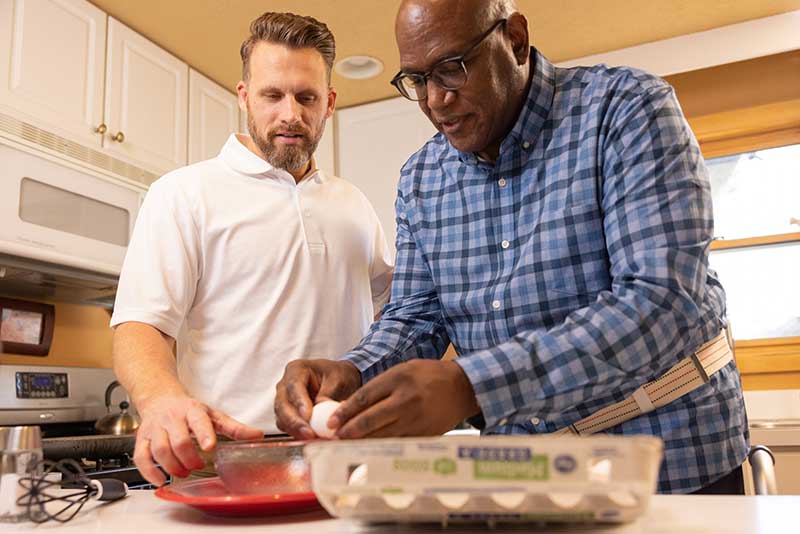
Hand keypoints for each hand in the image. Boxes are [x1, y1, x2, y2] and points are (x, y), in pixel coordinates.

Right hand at [133, 394, 261, 485]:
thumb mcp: (214, 414)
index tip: (210, 447)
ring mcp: (155, 429)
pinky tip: (160, 480)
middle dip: (188, 457)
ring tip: (183, 471)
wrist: (160, 398)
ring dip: (172, 466)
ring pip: (159, 449)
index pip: (198, 421)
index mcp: (192, 410)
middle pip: (177, 440)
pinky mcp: (142, 439)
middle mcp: (172, 418)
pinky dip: (149, 471)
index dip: (204, 434)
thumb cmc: (188, 409)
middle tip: (198, 465)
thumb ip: (234, 427)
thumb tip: (257, 436)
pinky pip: (141, 457)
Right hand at [274, 359, 361, 438]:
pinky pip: (287, 426)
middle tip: (309, 433)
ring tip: (311, 438)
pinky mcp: (287, 414)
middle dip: (294, 421)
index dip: (299, 402)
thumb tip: (322, 406)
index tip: (308, 416)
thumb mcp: (339, 379)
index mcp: (296, 369)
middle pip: (282, 404)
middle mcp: (285, 384)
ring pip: (281, 417)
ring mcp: (284, 400)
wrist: (339, 381)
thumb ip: (329, 392)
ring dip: (294, 430)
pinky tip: (310, 439)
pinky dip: (296, 433)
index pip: (294, 386)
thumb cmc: (338, 375)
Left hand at [330, 359, 479, 438]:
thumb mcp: (402, 370)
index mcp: (398, 379)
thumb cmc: (429, 375)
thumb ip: (379, 387)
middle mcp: (406, 400)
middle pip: (370, 419)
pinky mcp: (423, 434)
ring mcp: (415, 419)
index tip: (331, 422)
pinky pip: (397, 442)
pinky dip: (381, 446)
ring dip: (362, 442)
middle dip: (349, 431)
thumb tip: (352, 407)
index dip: (345, 412)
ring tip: (345, 446)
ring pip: (382, 435)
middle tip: (334, 438)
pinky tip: (369, 449)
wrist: (462, 387)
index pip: (364, 397)